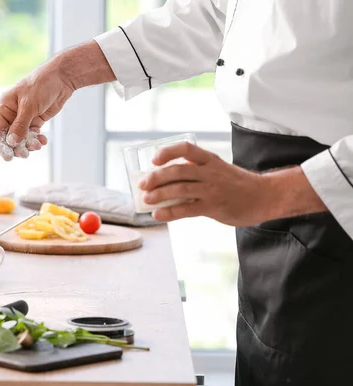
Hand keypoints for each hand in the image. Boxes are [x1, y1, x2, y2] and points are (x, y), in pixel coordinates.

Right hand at [0, 58, 72, 160]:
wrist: (61, 79)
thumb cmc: (41, 86)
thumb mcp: (29, 106)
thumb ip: (20, 125)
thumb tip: (12, 142)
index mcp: (4, 106)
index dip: (1, 145)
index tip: (8, 157)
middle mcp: (11, 113)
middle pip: (10, 137)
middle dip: (17, 146)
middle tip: (26, 154)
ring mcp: (23, 118)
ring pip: (22, 138)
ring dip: (29, 144)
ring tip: (38, 145)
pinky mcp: (35, 120)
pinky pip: (32, 135)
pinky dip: (36, 140)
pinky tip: (43, 140)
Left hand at [137, 142, 324, 225]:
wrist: (264, 197)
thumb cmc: (236, 184)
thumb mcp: (218, 169)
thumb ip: (196, 173)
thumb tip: (163, 182)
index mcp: (210, 160)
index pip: (186, 149)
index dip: (168, 152)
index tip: (154, 159)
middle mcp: (210, 172)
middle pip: (178, 171)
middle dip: (156, 177)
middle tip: (142, 184)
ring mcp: (212, 189)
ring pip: (180, 189)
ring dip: (160, 194)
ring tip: (147, 200)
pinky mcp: (214, 207)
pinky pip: (187, 209)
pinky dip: (170, 212)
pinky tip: (158, 214)